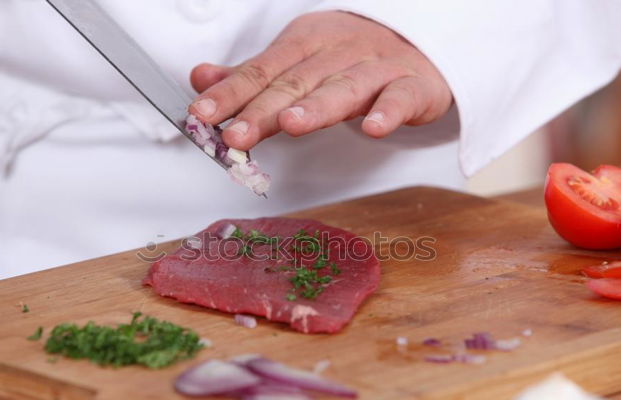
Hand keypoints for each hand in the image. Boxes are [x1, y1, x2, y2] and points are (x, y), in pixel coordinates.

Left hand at [188, 11, 452, 149]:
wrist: (419, 46)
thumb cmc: (350, 59)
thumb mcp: (297, 60)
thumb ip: (252, 76)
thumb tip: (201, 79)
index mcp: (305, 43)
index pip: (262, 71)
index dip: (231, 93)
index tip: (201, 115)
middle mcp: (338, 51)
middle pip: (295, 83)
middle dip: (263, 110)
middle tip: (235, 136)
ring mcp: (377, 68)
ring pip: (344, 88)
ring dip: (317, 107)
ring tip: (291, 125)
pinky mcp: (411, 86)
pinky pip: (400, 98)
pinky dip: (387, 112)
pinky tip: (372, 129)